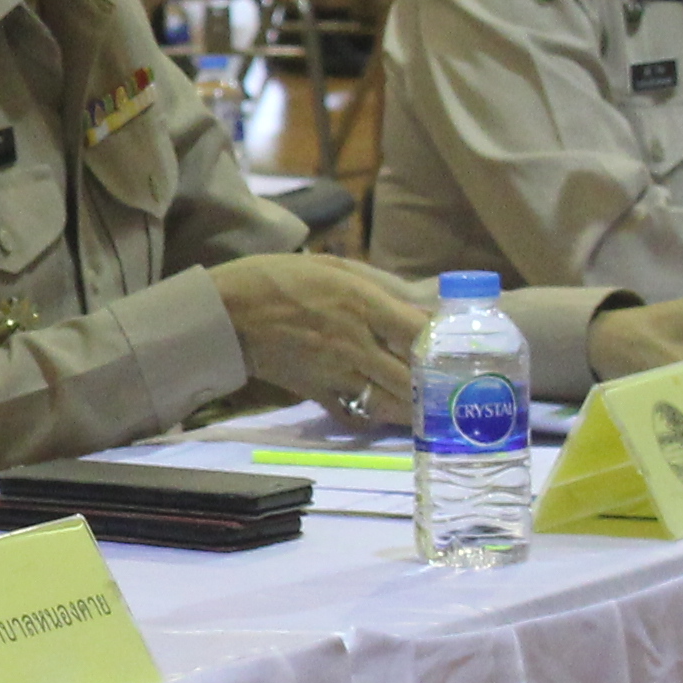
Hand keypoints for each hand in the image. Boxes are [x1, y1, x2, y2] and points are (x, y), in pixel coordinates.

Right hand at [209, 250, 438, 426]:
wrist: (226, 314)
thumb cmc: (278, 279)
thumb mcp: (334, 266)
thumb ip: (379, 286)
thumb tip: (420, 305)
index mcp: (362, 305)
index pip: (420, 333)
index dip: (444, 345)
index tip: (456, 348)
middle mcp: (356, 343)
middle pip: (412, 378)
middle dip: (436, 386)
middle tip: (452, 386)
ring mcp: (336, 373)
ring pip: (391, 403)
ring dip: (414, 407)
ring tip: (429, 405)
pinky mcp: (318, 394)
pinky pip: (357, 415)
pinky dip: (376, 416)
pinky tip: (385, 410)